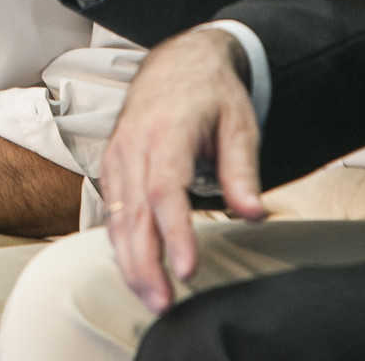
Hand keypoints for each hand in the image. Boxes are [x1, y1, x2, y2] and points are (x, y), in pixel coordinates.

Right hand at [101, 28, 265, 313]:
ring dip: (131, 263)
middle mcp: (133, 145)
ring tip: (152, 299)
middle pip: (132, 213)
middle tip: (164, 303)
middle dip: (146, 263)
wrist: (177, 62)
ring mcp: (117, 156)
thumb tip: (253, 214)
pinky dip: (121, 245)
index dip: (173, 232)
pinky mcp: (112, 167)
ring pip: (115, 218)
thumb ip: (242, 171)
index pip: (164, 190)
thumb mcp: (240, 124)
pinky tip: (136, 272)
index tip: (187, 269)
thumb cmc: (212, 94)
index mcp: (166, 131)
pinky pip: (111, 212)